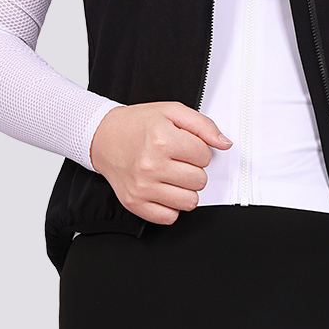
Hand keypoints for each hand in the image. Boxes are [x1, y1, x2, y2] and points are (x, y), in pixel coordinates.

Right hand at [89, 101, 232, 224]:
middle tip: (177, 159)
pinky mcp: (135, 203)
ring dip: (185, 189)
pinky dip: (171, 205)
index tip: (185, 146)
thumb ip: (203, 125)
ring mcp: (142, 187)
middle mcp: (151, 165)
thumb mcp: (172, 111)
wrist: (104, 137)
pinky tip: (163, 189)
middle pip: (200, 180)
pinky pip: (170, 217)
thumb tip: (225, 143)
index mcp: (162, 139)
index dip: (199, 150)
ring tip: (172, 175)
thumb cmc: (138, 124)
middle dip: (194, 169)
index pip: (205, 156)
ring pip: (190, 202)